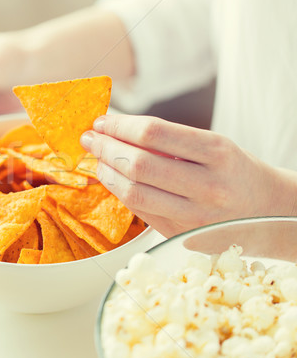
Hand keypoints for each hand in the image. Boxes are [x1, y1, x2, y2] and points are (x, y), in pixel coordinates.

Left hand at [80, 114, 296, 237]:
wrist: (266, 211)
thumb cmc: (234, 171)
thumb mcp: (213, 145)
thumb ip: (168, 140)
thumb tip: (115, 130)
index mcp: (217, 153)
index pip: (153, 133)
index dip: (119, 126)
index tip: (102, 121)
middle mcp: (208, 186)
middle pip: (137, 164)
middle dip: (105, 148)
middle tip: (90, 138)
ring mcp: (195, 216)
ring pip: (133, 192)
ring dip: (105, 172)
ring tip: (97, 158)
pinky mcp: (182, 236)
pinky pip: (139, 211)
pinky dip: (119, 192)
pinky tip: (112, 179)